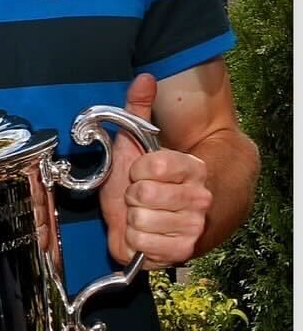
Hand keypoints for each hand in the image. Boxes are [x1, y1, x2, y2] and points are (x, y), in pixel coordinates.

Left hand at [100, 74, 212, 269]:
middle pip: (144, 195)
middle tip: (138, 198)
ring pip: (141, 221)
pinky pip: (141, 244)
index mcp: (193, 168)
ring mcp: (193, 226)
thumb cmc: (145, 182)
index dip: (136, 171)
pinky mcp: (183, 252)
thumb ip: (136, 110)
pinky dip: (134, 241)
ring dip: (131, 219)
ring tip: (141, 215)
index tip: (140, 173)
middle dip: (131, 197)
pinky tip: (143, 234)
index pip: (153, 166)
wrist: (161, 218)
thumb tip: (144, 78)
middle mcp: (199, 198)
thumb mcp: (135, 145)